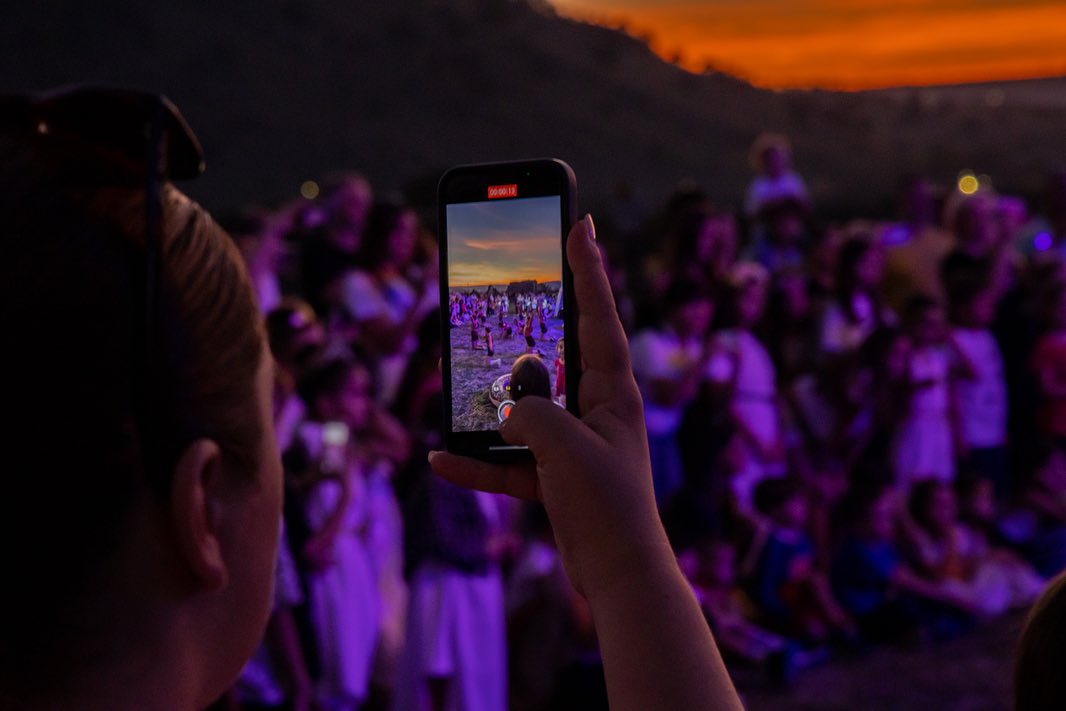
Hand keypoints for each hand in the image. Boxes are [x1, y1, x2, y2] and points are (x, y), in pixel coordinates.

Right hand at [430, 215, 659, 596]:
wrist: (617, 574)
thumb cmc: (605, 505)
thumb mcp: (565, 447)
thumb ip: (531, 415)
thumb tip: (510, 410)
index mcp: (612, 392)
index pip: (598, 316)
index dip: (588, 269)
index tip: (579, 224)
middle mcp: (595, 409)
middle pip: (554, 353)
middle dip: (526, 324)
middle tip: (503, 288)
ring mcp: (574, 442)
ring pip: (524, 406)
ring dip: (489, 399)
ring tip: (452, 376)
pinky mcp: (555, 476)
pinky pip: (509, 460)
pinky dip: (478, 461)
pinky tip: (441, 459)